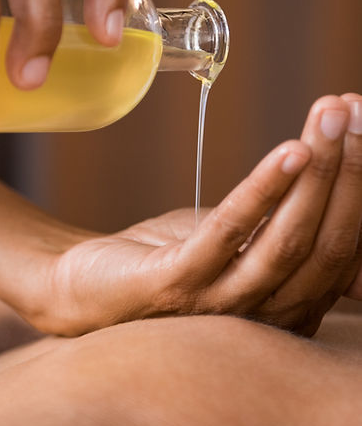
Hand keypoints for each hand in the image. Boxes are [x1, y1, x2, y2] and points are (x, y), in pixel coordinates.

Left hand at [21, 93, 359, 336]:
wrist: (90, 289)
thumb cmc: (175, 260)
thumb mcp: (242, 244)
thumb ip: (286, 227)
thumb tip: (338, 184)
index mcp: (291, 306)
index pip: (345, 250)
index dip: (361, 186)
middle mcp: (266, 315)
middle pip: (326, 245)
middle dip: (350, 173)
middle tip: (356, 111)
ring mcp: (221, 304)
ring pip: (286, 240)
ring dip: (318, 174)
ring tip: (331, 116)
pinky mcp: (177, 284)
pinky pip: (228, 234)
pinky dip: (264, 191)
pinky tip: (289, 151)